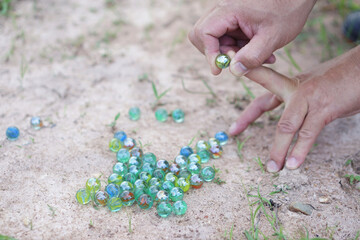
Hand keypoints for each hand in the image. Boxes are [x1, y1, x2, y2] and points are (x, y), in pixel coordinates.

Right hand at [188, 0, 315, 75]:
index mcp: (229, 10)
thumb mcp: (272, 38)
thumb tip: (234, 70)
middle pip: (203, 35)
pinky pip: (228, 36)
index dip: (209, 53)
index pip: (204, 33)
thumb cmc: (288, 10)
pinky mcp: (234, 18)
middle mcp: (224, 8)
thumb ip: (252, 57)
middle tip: (237, 61)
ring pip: (216, 38)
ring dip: (231, 52)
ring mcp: (228, 13)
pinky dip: (239, 47)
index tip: (218, 70)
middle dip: (218, 53)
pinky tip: (259, 51)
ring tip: (256, 57)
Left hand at [229, 46, 359, 171]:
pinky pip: (308, 133)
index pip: (264, 95)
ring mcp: (308, 99)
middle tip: (232, 132)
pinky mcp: (324, 109)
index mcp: (292, 85)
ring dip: (278, 149)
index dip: (248, 109)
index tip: (234, 125)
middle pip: (264, 103)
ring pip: (286, 126)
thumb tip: (292, 117)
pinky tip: (293, 165)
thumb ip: (300, 99)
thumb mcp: (315, 85)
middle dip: (246, 118)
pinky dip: (300, 151)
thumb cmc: (342, 79)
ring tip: (272, 168)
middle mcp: (295, 89)